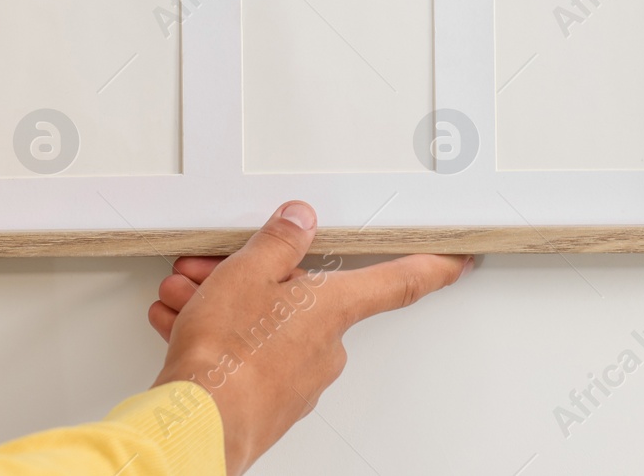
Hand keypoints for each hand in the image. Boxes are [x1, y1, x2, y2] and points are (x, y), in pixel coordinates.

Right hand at [150, 202, 470, 474]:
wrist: (199, 423)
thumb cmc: (228, 355)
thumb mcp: (249, 272)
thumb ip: (279, 241)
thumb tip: (300, 220)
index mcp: (334, 308)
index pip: (399, 281)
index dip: (432, 267)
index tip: (457, 261)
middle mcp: (326, 347)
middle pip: (302, 298)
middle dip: (254, 280)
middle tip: (214, 271)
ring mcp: (299, 380)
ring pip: (268, 327)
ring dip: (226, 309)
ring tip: (187, 299)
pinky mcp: (270, 403)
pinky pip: (250, 357)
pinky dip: (219, 340)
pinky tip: (185, 328)